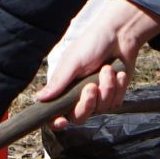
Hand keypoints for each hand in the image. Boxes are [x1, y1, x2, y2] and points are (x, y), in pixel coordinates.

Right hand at [38, 0, 159, 126]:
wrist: (120, 36)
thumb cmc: (92, 44)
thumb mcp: (72, 62)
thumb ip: (58, 82)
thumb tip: (39, 98)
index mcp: (64, 87)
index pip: (55, 113)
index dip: (56, 122)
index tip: (62, 121)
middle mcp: (79, 95)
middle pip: (79, 117)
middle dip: (87, 103)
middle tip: (91, 86)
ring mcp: (97, 97)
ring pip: (100, 109)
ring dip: (106, 88)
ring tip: (107, 69)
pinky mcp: (114, 96)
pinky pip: (114, 103)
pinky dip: (117, 87)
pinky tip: (118, 73)